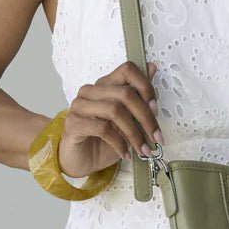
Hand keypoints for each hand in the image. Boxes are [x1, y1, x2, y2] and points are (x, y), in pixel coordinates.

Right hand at [58, 60, 162, 178]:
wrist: (81, 161)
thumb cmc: (105, 139)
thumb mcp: (128, 118)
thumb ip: (138, 95)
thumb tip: (152, 67)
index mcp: (105, 84)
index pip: (127, 70)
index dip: (145, 87)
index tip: (155, 109)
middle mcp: (90, 91)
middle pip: (126, 94)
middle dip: (146, 118)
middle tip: (156, 137)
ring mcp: (79, 105)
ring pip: (115, 111)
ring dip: (134, 134)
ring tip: (143, 149)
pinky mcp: (73, 123)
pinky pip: (102, 129)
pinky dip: (119, 143)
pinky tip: (126, 153)